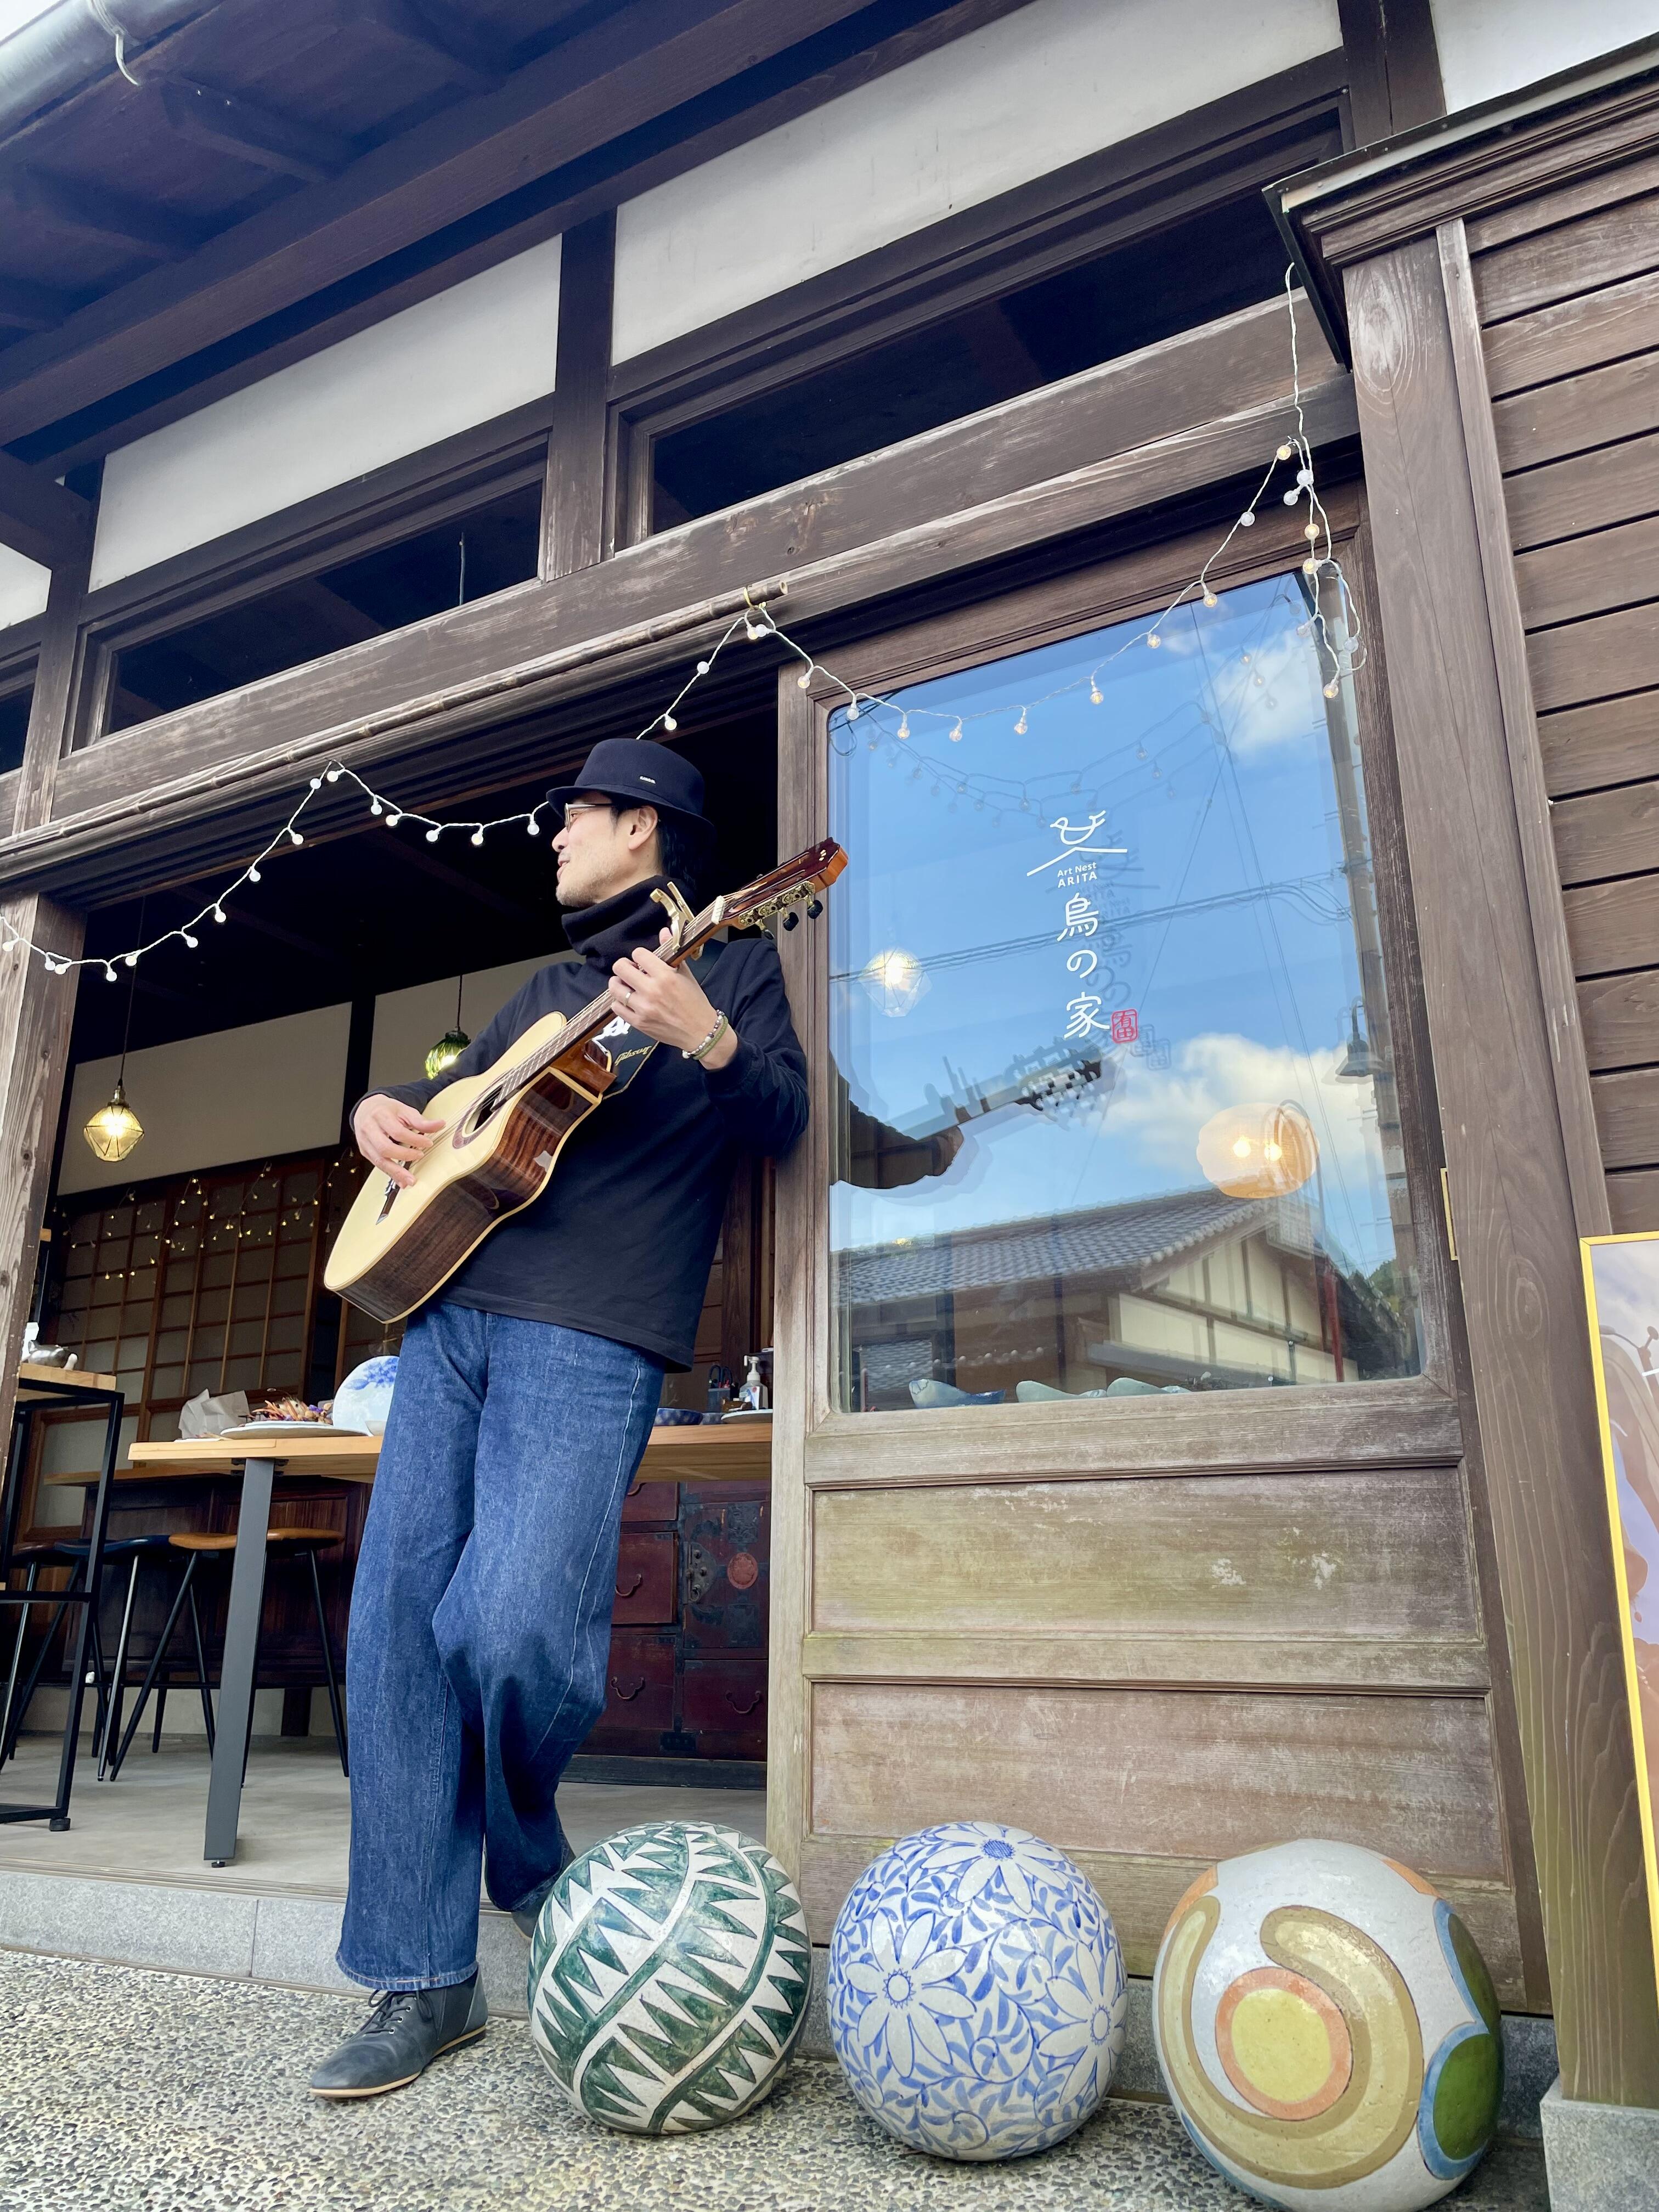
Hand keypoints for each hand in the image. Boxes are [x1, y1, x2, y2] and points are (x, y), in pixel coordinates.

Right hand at [353, 1095, 444, 1187]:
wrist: (365, 1109)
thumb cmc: (385, 1110)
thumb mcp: (403, 1110)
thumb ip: (421, 1120)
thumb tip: (440, 1124)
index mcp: (380, 1116)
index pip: (397, 1132)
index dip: (414, 1140)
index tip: (428, 1143)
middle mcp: (369, 1130)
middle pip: (385, 1148)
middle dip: (404, 1156)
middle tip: (420, 1156)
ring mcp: (365, 1142)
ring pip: (379, 1161)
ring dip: (396, 1172)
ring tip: (410, 1180)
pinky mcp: (365, 1152)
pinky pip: (377, 1166)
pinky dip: (390, 1174)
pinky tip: (401, 1181)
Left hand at [611, 930, 737, 1067]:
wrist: (700, 1032)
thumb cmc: (695, 1002)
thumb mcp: (686, 974)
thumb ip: (672, 952)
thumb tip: (664, 931)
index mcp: (665, 976)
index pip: (638, 954)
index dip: (640, 956)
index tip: (644, 962)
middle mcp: (651, 991)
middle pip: (620, 968)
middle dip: (625, 966)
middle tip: (632, 971)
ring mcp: (643, 1008)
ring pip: (615, 988)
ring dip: (619, 984)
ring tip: (627, 985)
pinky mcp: (638, 1023)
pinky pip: (616, 1007)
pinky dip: (620, 1001)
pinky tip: (629, 1000)